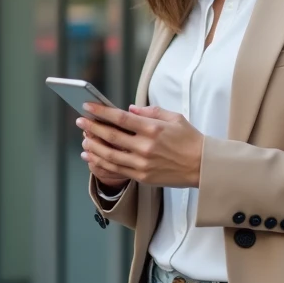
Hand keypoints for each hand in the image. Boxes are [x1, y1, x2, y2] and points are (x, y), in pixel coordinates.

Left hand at [77, 103, 203, 188]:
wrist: (203, 166)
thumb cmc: (190, 139)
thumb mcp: (174, 118)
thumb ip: (150, 112)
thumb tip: (129, 109)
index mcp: (153, 129)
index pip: (121, 118)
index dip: (101, 111)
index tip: (88, 106)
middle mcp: (146, 147)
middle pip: (111, 136)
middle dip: (92, 127)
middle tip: (80, 121)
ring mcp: (143, 164)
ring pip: (110, 156)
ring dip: (93, 147)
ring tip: (83, 140)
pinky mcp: (143, 177)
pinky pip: (116, 170)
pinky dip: (101, 163)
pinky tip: (92, 156)